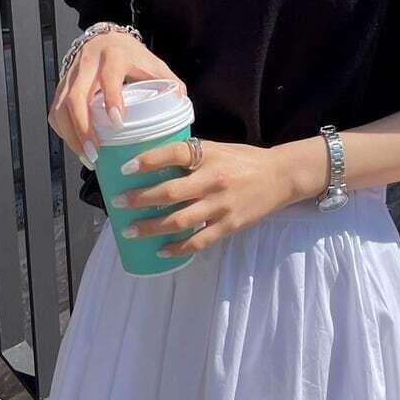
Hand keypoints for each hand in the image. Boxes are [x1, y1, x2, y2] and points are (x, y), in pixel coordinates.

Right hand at [48, 29, 186, 168]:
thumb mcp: (154, 64)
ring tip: (87, 157)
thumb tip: (180, 103)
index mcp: (114, 57)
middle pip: (75, 98)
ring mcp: (71, 75)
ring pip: (60, 107)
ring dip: (71, 135)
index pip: (109, 77)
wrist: (106, 38)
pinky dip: (64, 131)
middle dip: (83, 128)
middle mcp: (88, 64)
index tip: (118, 124)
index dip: (111, 100)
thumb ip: (171, 82)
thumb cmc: (132, 55)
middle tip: (95, 152)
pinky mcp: (62, 85)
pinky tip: (77, 145)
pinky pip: (55, 111)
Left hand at [112, 139, 297, 254]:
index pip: (174, 153)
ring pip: (179, 220)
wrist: (281, 177)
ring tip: (131, 230)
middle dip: (139, 199)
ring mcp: (221, 205)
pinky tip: (161, 250)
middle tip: (118, 203)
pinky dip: (178, 248)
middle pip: (170, 192)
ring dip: (150, 227)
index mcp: (209, 155)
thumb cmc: (244, 161)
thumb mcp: (218, 149)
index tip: (125, 169)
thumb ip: (191, 155)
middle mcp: (213, 179)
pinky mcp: (229, 225)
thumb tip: (154, 162)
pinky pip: (199, 240)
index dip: (148, 161)